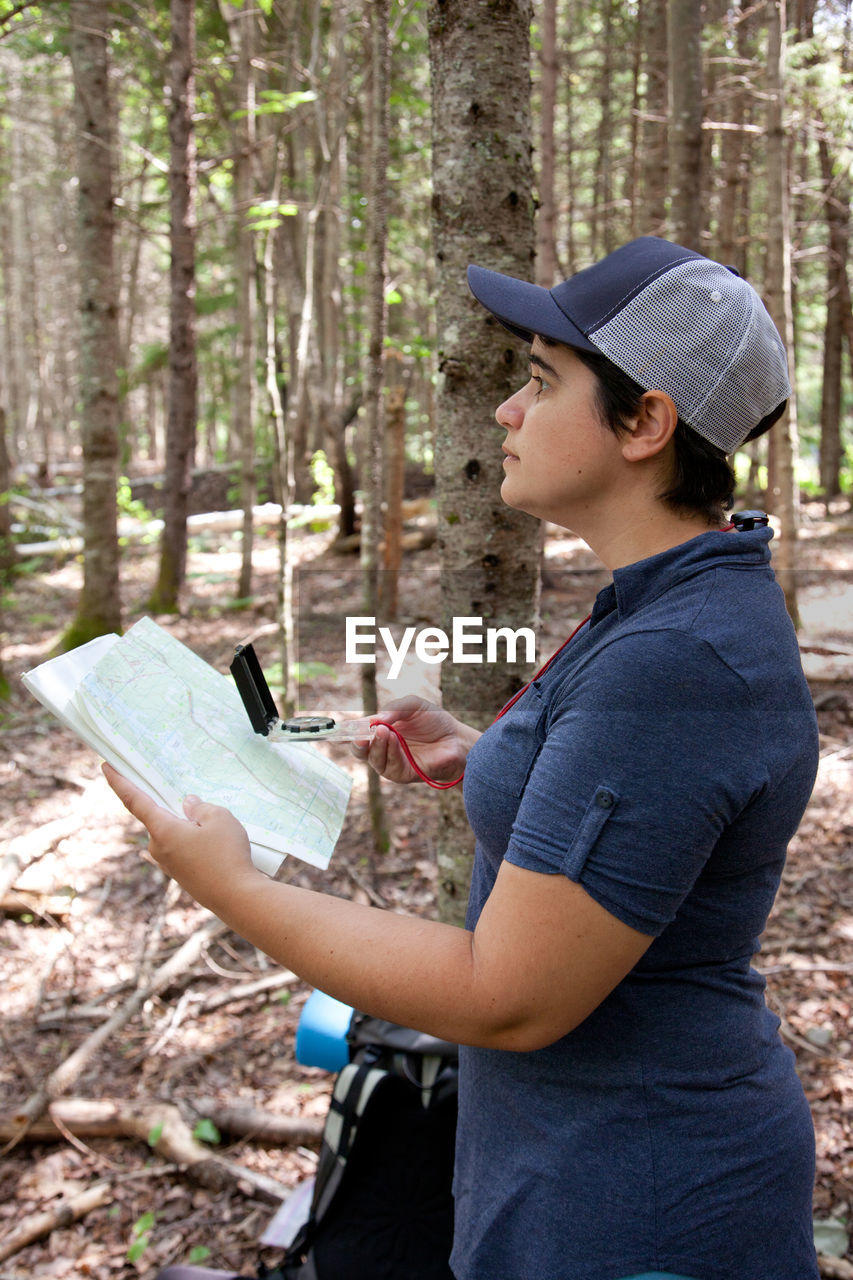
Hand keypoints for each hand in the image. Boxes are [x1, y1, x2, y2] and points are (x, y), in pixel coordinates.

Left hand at [101, 763, 261, 911]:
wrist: (236, 897)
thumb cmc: (226, 854)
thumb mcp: (219, 818)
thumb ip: (200, 807)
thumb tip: (188, 805)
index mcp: (162, 829)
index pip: (135, 800)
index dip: (119, 782)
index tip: (105, 766)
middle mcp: (158, 847)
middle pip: (157, 818)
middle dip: (170, 807)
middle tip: (189, 799)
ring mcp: (167, 864)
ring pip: (169, 835)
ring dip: (183, 827)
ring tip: (212, 829)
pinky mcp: (179, 875)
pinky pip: (171, 852)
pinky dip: (172, 844)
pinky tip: (148, 852)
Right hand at [350, 695, 477, 784]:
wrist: (457, 738)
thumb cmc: (435, 721)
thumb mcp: (413, 705)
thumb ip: (394, 709)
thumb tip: (375, 720)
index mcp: (382, 732)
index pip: (359, 734)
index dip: (347, 732)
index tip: (339, 728)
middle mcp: (383, 749)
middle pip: (360, 751)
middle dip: (357, 743)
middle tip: (361, 733)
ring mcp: (392, 763)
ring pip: (373, 759)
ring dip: (376, 745)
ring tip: (383, 731)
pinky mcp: (403, 774)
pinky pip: (390, 766)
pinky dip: (390, 752)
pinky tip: (394, 740)